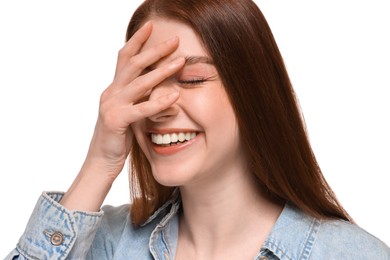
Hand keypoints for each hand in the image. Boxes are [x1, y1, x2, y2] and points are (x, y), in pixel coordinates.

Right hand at [60, 22, 184, 210]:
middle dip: (155, 50)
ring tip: (180, 62)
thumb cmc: (118, 137)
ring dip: (161, 70)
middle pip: (133, 64)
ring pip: (138, 83)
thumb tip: (156, 83)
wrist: (101, 161)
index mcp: (114, 88)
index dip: (137, 40)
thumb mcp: (129, 111)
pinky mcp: (116, 121)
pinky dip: (158, 102)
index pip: (125, 57)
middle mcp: (111, 92)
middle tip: (174, 40)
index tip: (151, 26)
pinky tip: (174, 97)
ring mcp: (112, 106)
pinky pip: (141, 109)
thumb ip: (138, 96)